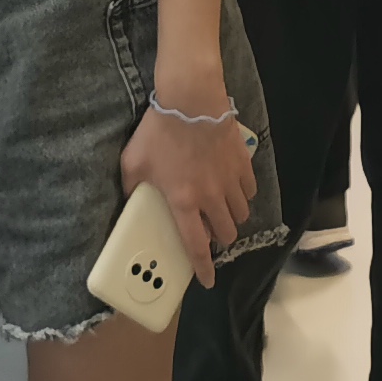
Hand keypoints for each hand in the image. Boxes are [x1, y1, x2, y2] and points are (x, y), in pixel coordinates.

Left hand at [119, 88, 258, 288]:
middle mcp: (211, 198)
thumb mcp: (133, 162)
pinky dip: (243, 194)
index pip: (197, 245)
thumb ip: (132, 187)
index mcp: (184, 203)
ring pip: (241, 213)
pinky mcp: (243, 163)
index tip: (208, 281)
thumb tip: (131, 199)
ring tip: (222, 210)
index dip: (204, 268)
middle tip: (210, 232)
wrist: (190, 99)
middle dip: (220, 239)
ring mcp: (230, 180)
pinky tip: (234, 188)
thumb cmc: (158, 131)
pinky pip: (250, 189)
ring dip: (232, 217)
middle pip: (227, 233)